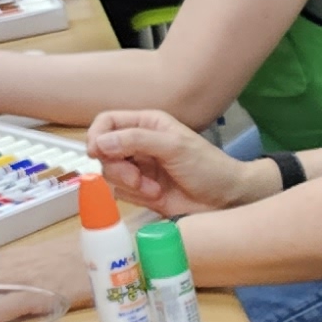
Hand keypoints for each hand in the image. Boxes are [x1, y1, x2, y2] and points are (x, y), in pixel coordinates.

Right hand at [89, 109, 267, 215]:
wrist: (226, 198)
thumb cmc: (207, 167)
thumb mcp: (174, 147)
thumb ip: (137, 140)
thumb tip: (100, 143)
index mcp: (146, 124)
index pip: (106, 122)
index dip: (96, 136)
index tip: (97, 153)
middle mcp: (138, 143)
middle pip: (103, 151)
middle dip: (118, 168)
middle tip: (138, 179)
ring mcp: (138, 167)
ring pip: (110, 174)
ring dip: (130, 184)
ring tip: (154, 189)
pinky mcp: (140, 190)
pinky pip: (120, 192)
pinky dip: (135, 196)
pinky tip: (156, 195)